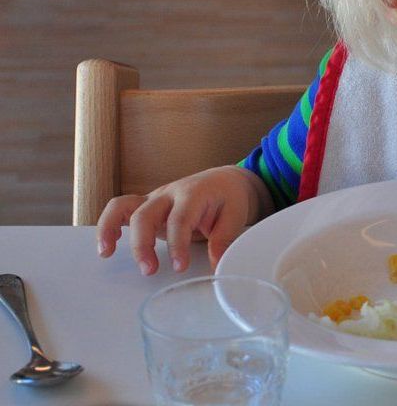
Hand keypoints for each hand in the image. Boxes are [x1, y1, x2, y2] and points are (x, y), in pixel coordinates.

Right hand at [96, 166, 268, 274]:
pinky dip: (108, 225)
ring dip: (111, 228)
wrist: (224, 181)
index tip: (180, 267)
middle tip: (149, 270)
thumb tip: (215, 264)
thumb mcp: (235, 215)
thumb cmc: (229, 197)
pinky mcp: (146, 206)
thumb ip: (224, 239)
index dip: (177, 244)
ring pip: (123, 206)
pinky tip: (107, 247)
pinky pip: (120, 210)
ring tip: (106, 253)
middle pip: (145, 214)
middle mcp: (169, 193)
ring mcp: (154, 198)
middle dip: (143, 244)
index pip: (179, 219)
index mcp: (193, 193)